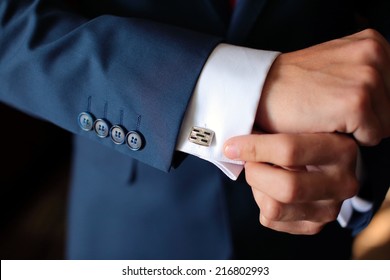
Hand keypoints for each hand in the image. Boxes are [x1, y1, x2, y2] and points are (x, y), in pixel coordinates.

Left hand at [224, 133, 358, 234]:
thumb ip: (273, 126)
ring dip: (258, 188)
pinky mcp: (315, 225)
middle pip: (286, 188)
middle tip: (250, 161)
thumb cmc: (299, 133)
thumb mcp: (295, 121)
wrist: (321, 158)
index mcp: (342, 149)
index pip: (289, 151)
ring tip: (263, 173)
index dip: (253, 148)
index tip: (231, 146)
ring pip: (275, 207)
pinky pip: (271, 219)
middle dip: (256, 173)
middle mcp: (344, 183)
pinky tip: (270, 188)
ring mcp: (331, 208)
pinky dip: (262, 201)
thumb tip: (234, 142)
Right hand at [257, 29, 389, 145]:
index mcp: (373, 44)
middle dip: (368, 118)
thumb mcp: (337, 66)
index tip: (345, 105)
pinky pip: (371, 138)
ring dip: (358, 129)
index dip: (373, 106)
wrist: (260, 91)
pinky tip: (325, 124)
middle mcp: (375, 55)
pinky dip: (348, 139)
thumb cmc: (292, 85)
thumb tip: (386, 104)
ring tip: (328, 116)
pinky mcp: (356, 104)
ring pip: (385, 125)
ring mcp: (366, 79)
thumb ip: (366, 74)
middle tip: (333, 110)